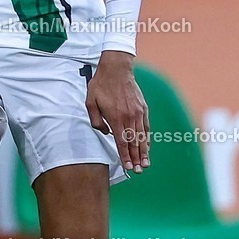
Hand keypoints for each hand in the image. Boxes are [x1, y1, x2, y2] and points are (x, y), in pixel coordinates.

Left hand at [86, 50, 149, 172]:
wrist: (117, 68)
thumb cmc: (101, 85)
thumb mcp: (90, 102)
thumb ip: (96, 121)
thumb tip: (106, 133)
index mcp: (115, 118)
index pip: (121, 142)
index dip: (125, 156)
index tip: (128, 167)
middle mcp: (129, 118)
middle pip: (134, 143)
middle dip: (136, 158)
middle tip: (139, 170)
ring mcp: (137, 113)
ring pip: (142, 136)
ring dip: (144, 151)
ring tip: (146, 164)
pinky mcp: (142, 108)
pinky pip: (146, 126)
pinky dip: (147, 137)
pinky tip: (148, 146)